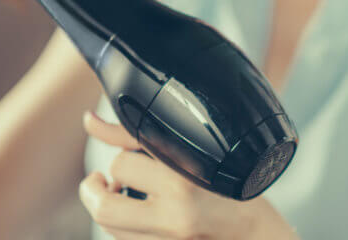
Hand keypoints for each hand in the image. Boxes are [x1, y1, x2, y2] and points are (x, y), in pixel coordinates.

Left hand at [79, 111, 297, 239]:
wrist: (259, 236)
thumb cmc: (227, 188)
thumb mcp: (190, 154)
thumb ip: (133, 135)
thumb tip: (89, 120)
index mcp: (184, 182)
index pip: (122, 162)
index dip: (119, 155)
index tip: (119, 154)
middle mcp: (177, 217)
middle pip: (103, 206)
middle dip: (94, 190)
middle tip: (100, 181)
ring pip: (109, 227)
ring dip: (108, 208)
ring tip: (124, 195)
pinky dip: (122, 227)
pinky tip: (139, 215)